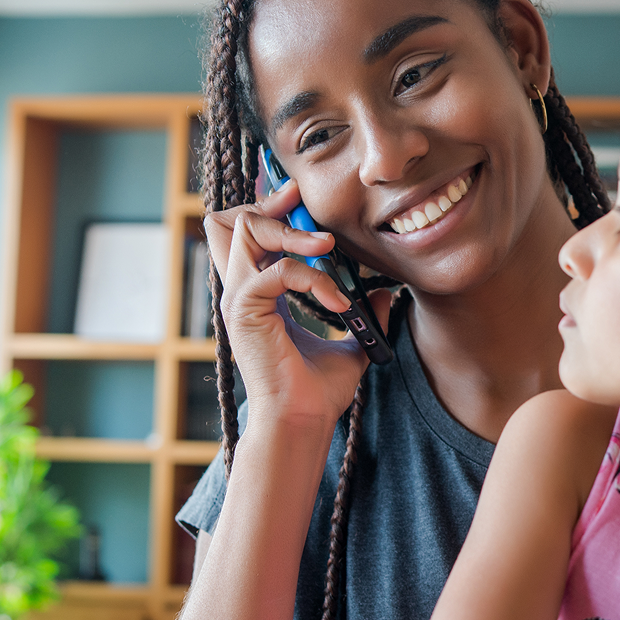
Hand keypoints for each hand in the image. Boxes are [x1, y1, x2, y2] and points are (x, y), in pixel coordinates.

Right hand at [203, 181, 392, 425]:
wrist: (304, 421)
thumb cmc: (318, 391)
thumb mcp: (349, 344)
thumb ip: (364, 315)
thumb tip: (387, 294)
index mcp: (258, 294)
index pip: (246, 233)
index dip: (269, 208)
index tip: (299, 198)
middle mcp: (241, 292)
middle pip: (232, 220)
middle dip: (271, 205)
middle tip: (304, 206)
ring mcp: (238, 301)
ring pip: (247, 230)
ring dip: (292, 231)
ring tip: (327, 248)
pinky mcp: (245, 312)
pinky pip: (277, 271)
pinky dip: (314, 278)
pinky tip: (338, 302)